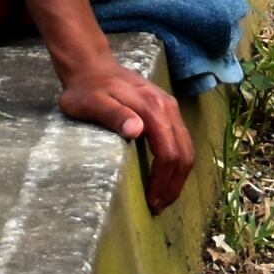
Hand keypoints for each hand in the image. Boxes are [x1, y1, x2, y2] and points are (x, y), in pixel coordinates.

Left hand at [56, 41, 194, 212]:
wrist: (91, 66)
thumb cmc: (86, 90)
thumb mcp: (91, 103)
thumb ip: (113, 115)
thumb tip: (137, 131)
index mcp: (153, 109)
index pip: (168, 153)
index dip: (163, 181)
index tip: (152, 202)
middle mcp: (167, 107)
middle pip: (184, 153)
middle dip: (174, 184)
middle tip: (158, 207)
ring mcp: (169, 107)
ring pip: (186, 147)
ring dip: (178, 176)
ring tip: (162, 197)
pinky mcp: (166, 109)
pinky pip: (181, 140)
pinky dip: (177, 162)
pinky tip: (165, 175)